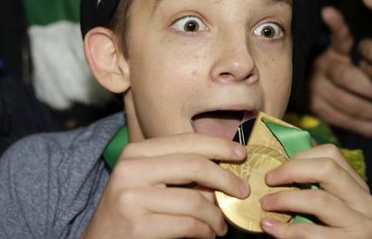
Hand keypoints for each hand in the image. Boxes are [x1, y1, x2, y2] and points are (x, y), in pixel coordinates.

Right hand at [81, 133, 248, 238]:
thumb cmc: (128, 212)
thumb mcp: (145, 181)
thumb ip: (176, 170)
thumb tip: (223, 166)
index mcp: (135, 153)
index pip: (186, 141)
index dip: (218, 145)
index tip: (241, 154)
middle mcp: (131, 170)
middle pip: (194, 165)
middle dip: (226, 178)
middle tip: (243, 190)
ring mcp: (132, 198)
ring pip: (196, 200)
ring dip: (217, 215)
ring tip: (221, 225)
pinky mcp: (138, 226)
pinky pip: (188, 225)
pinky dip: (205, 231)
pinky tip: (207, 234)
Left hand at [259, 144, 371, 237]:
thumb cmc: (322, 233)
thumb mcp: (322, 204)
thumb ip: (311, 183)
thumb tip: (285, 154)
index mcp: (359, 187)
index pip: (331, 154)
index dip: (299, 157)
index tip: (276, 170)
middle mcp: (367, 203)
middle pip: (328, 169)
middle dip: (292, 171)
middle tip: (268, 180)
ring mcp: (363, 226)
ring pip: (320, 199)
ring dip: (285, 199)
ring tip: (265, 203)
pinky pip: (311, 232)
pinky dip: (285, 229)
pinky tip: (269, 226)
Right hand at [308, 6, 371, 136]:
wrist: (317, 91)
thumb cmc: (348, 69)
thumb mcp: (352, 51)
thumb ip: (350, 36)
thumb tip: (332, 11)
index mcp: (334, 51)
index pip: (339, 36)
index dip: (337, 25)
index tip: (331, 13)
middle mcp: (320, 67)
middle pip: (347, 78)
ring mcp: (315, 89)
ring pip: (345, 103)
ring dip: (370, 112)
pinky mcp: (315, 109)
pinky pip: (341, 121)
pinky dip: (364, 127)